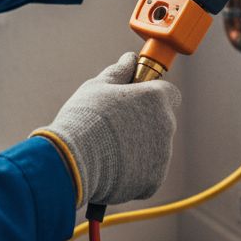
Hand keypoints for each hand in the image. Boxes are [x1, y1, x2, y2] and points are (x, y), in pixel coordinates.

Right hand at [34, 53, 179, 207]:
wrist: (72, 161)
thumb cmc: (84, 118)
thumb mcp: (98, 86)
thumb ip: (119, 71)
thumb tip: (129, 59)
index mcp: (156, 98)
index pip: (168, 94)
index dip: (152, 96)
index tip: (135, 101)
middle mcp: (166, 125)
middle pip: (162, 122)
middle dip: (144, 123)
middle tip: (115, 127)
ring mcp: (162, 156)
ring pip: (155, 149)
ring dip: (139, 148)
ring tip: (108, 149)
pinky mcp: (154, 181)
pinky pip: (148, 173)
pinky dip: (135, 172)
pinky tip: (111, 168)